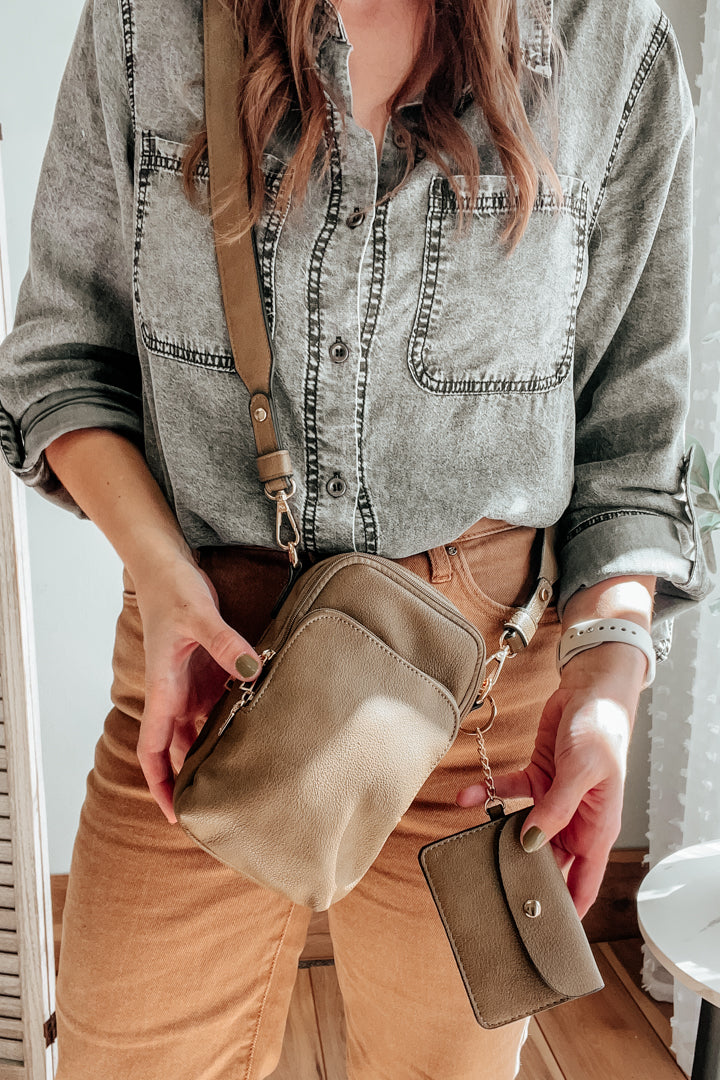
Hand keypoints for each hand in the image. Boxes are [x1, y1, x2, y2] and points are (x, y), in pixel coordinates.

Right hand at [129, 554, 262, 824]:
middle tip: (223, 812)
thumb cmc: (173, 590)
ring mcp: (190, 686)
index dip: (160, 785)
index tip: (175, 816)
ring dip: (215, 755)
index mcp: (162, 690)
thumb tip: (250, 668)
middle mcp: (174, 695)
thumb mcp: (199, 614)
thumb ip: (225, 642)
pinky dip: (232, 724)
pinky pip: (218, 707)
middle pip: (178, 751)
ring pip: (200, 732)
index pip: (152, 750)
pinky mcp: (207, 673)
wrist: (168, 567)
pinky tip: (258, 735)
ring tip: (246, 783)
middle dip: (192, 782)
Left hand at [456, 645, 643, 918]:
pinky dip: (488, 794)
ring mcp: (554, 799)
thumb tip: (531, 843)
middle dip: (522, 875)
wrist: (590, 689)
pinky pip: (509, 793)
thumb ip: (557, 809)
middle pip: (548, 861)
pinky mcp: (537, 776)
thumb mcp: (583, 773)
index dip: (567, 909)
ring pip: (521, 829)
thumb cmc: (600, 731)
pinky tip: (467, 796)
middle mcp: (575, 819)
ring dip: (496, 834)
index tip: (543, 931)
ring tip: (469, 846)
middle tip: (492, 893)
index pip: (585, 882)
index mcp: (597, 828)